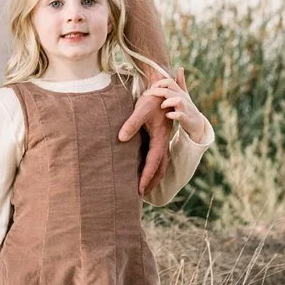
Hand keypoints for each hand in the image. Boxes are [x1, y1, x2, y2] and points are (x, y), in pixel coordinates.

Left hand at [118, 80, 171, 194]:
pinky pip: (157, 156)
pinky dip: (153, 166)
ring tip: (144, 188)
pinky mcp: (158, 137)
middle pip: (160, 167)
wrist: (163, 89)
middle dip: (152, 181)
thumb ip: (131, 124)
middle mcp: (163, 141)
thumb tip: (121, 138)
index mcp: (160, 137)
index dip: (147, 176)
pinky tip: (144, 169)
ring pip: (160, 163)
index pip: (153, 162)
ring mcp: (162, 140)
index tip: (139, 189)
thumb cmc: (152, 99)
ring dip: (153, 176)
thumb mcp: (141, 109)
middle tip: (141, 194)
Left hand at [146, 65, 207, 140]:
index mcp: (180, 92)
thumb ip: (180, 81)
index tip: (149, 89)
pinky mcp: (186, 119)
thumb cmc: (187, 106)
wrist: (197, 123)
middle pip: (169, 91)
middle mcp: (182, 98)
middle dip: (156, 92)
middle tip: (146, 95)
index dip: (158, 83)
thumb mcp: (184, 93)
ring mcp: (185, 108)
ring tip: (161, 106)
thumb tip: (180, 68)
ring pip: (177, 101)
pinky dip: (173, 115)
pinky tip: (167, 115)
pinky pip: (180, 115)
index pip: (169, 82)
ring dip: (167, 102)